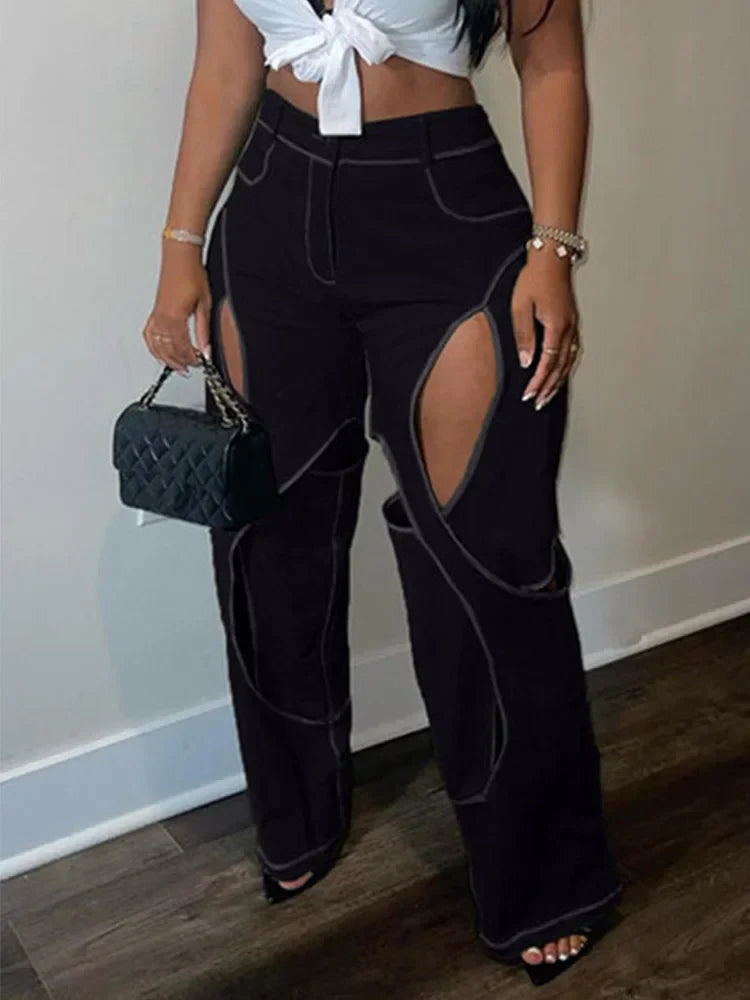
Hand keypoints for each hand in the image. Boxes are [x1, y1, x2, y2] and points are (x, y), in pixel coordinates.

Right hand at [142, 243, 211, 374]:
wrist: (179, 258)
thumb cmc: (192, 275)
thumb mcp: (204, 305)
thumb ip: (203, 331)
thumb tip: (206, 350)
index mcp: (175, 318)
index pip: (182, 347)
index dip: (191, 358)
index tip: (199, 363)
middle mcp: (162, 319)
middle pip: (168, 349)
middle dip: (180, 361)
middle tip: (190, 367)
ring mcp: (156, 316)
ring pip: (157, 345)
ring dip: (167, 358)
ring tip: (177, 365)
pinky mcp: (154, 312)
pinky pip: (149, 335)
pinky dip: (154, 346)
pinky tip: (159, 351)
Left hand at [510, 245, 581, 409]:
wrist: (552, 257)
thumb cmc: (534, 278)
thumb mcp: (520, 306)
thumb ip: (524, 336)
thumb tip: (527, 362)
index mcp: (556, 326)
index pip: (547, 362)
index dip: (538, 381)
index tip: (528, 394)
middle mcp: (568, 329)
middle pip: (560, 366)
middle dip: (548, 387)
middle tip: (537, 402)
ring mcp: (572, 326)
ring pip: (568, 361)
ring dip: (558, 380)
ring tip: (548, 395)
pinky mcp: (571, 322)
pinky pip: (572, 352)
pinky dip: (565, 367)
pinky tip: (559, 374)